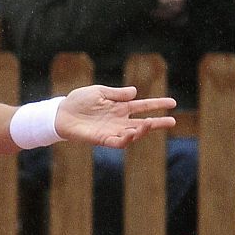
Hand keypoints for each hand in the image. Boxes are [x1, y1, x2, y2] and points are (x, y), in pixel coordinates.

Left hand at [55, 84, 176, 148]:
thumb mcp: (99, 92)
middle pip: (143, 123)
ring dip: (142, 131)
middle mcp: (119, 120)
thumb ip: (116, 94)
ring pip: (133, 134)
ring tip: (148, 124)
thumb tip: (135, 92)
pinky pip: (118, 142)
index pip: (143, 106)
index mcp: (120, 107)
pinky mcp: (102, 139)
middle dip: (158, 122)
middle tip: (173, 121)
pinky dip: (126, 139)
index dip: (157, 104)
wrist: (61, 113)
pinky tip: (133, 133)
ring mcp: (112, 130)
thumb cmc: (78, 101)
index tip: (172, 103)